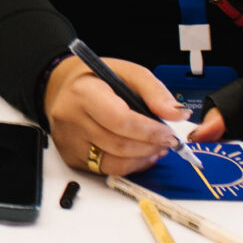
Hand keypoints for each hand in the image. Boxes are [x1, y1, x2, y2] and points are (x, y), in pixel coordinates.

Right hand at [43, 55, 183, 176]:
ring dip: (143, 158)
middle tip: (168, 141)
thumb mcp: (128, 72)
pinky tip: (140, 154)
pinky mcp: (72, 157)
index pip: (119, 120)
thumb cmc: (97, 79)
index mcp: (83, 93)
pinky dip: (130, 166)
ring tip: (156, 147)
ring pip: (115, 163)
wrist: (65, 87)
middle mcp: (71, 119)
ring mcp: (69, 141)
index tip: (169, 132)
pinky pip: (107, 170)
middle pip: (119, 145)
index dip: (149, 131)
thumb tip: (177, 114)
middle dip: (151, 146)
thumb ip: (155, 92)